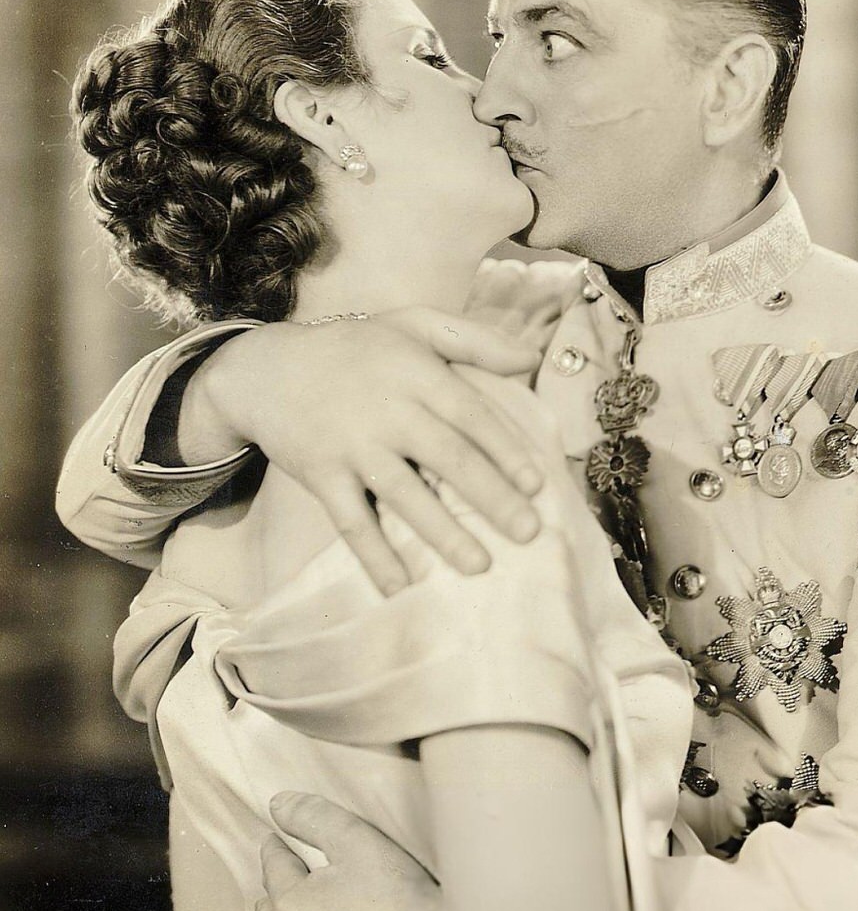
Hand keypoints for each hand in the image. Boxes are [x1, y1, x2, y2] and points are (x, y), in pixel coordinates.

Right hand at [192, 308, 545, 592]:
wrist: (267, 369)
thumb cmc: (358, 349)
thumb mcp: (413, 324)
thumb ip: (474, 339)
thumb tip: (531, 359)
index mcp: (416, 373)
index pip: (471, 414)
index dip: (505, 450)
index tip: (536, 485)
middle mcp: (387, 410)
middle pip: (448, 457)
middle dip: (491, 497)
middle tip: (528, 532)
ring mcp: (352, 445)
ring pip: (404, 494)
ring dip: (442, 532)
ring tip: (479, 565)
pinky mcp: (321, 475)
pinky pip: (351, 520)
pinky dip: (374, 554)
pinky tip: (401, 586)